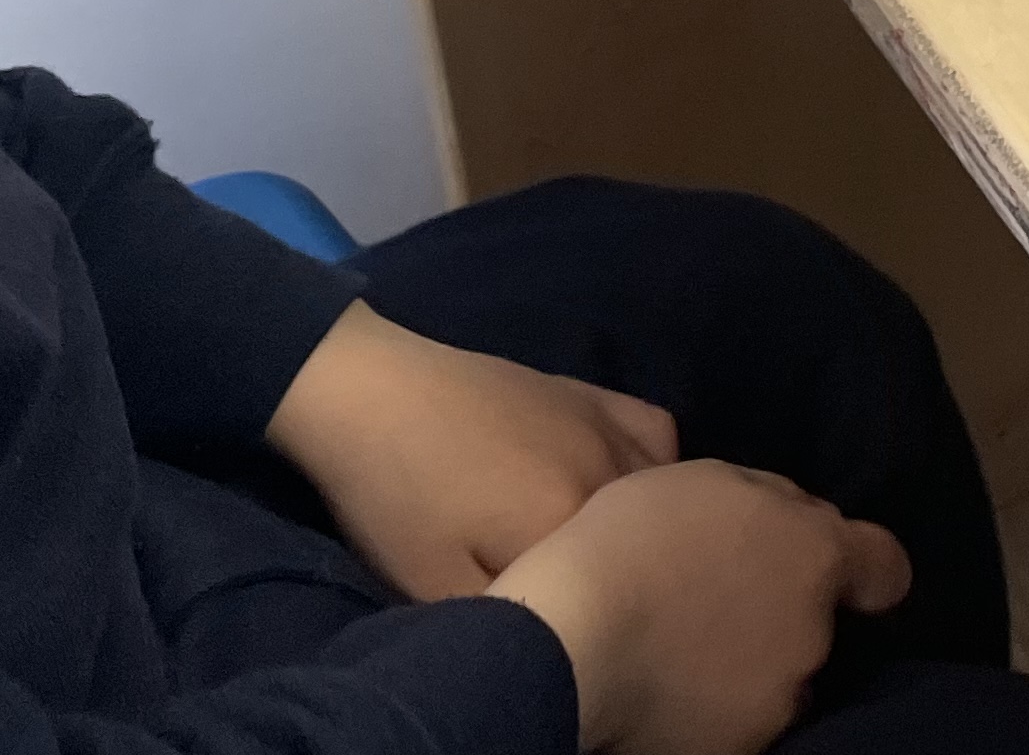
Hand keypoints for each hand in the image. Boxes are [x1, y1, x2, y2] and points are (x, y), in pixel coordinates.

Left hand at [263, 301, 676, 594]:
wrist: (369, 393)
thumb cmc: (397, 498)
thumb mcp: (434, 585)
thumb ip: (510, 618)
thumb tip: (557, 635)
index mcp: (571, 520)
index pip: (613, 584)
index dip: (588, 607)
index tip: (558, 611)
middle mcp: (608, 470)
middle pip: (641, 536)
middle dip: (617, 567)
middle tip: (573, 584)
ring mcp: (603, 425)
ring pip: (660, 489)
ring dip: (644, 522)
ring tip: (601, 546)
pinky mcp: (590, 394)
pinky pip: (655, 431)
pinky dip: (657, 462)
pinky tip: (624, 481)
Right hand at [489, 460, 911, 754]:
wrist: (575, 642)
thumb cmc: (634, 539)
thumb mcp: (709, 479)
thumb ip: (771, 502)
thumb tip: (795, 519)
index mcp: (816, 556)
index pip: (886, 568)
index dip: (864, 568)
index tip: (836, 572)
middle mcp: (814, 633)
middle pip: (817, 619)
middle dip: (779, 608)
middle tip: (710, 596)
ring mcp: (781, 698)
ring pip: (778, 673)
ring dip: (746, 658)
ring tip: (680, 645)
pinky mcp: (742, 747)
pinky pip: (738, 716)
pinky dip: (713, 703)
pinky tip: (663, 684)